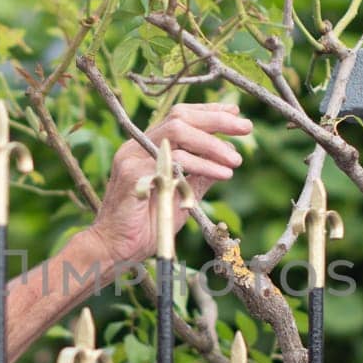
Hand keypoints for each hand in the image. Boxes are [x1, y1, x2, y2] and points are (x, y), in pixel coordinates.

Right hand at [86, 102, 251, 268]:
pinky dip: (202, 166)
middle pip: (179, 117)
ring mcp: (133, 158)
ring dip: (213, 144)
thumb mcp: (182, 196)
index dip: (209, 111)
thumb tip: (228, 156)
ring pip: (178, 133)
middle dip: (217, 120)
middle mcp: (137, 147)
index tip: (237, 113)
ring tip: (236, 160)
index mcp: (147, 148)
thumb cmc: (148, 227)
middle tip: (247, 128)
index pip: (179, 117)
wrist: (116, 250)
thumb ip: (200, 175)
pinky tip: (223, 174)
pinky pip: (174, 162)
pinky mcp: (133, 175)